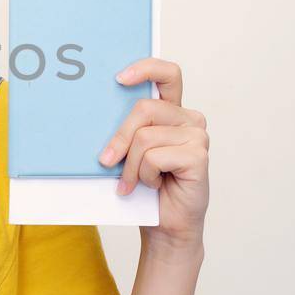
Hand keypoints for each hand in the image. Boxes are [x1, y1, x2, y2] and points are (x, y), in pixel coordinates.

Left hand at [96, 57, 209, 251]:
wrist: (165, 226)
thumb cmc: (146, 189)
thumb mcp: (130, 152)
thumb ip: (126, 129)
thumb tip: (96, 112)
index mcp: (173, 112)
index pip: (167, 74)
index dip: (145, 69)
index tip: (119, 79)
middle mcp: (189, 119)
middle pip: (144, 109)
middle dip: (119, 138)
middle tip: (107, 161)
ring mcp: (197, 136)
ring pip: (145, 137)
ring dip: (131, 166)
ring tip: (135, 182)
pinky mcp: (198, 155)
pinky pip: (154, 157)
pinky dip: (144, 175)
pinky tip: (155, 185)